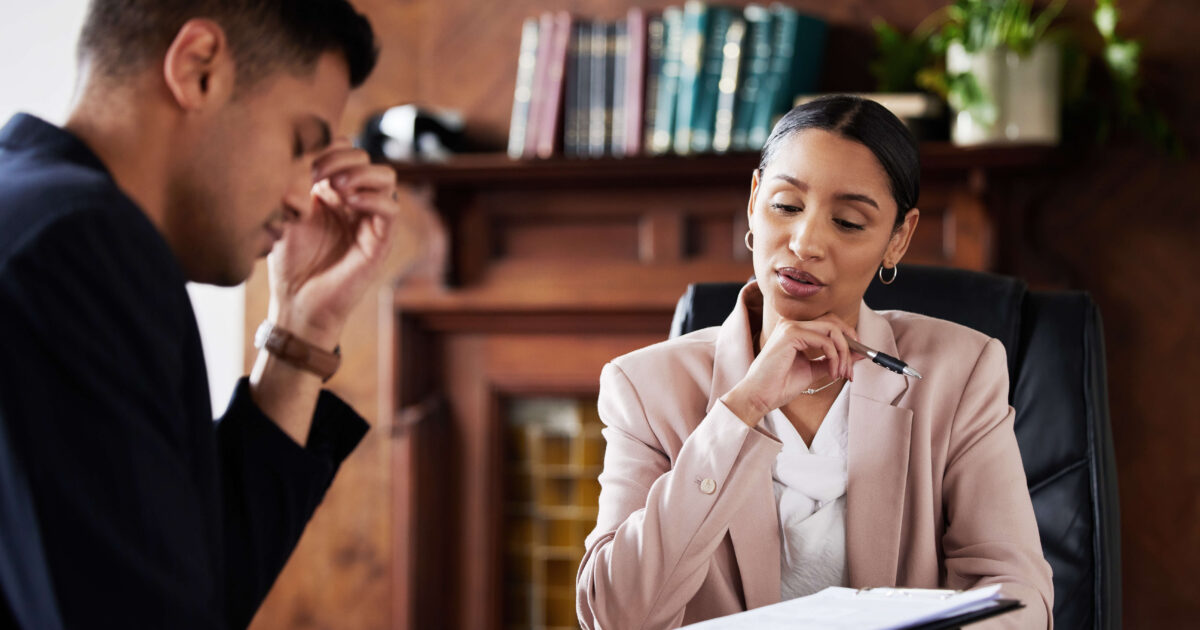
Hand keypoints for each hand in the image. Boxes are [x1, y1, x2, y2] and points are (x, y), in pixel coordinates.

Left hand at [267, 139, 400, 348]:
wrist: (297, 303)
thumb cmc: (289, 263)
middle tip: (318, 174)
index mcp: (332, 192)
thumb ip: (295, 184)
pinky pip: (391, 209)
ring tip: (337, 186)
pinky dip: (374, 198)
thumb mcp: (286, 214)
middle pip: (366, 158)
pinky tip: (349, 203)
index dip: (329, 148)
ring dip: (362, 174)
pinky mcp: (380, 241)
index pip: (345, 151)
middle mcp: (355, 202)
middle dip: (343, 158)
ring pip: (386, 177)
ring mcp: (369, 220)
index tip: (304, 164)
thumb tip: (304, 157)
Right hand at [721, 314, 863, 425]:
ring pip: (832, 329)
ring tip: (842, 372)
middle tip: (854, 362)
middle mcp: (792, 324)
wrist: (759, 396)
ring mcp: (790, 327)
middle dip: (850, 341)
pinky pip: (825, 340)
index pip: (829, 323)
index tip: (856, 356)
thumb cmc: (779, 385)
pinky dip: (834, 357)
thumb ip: (832, 359)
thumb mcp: (813, 370)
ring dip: (843, 352)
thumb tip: (858, 354)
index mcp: (795, 330)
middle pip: (833, 321)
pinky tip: (832, 372)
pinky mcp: (791, 334)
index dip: (847, 337)